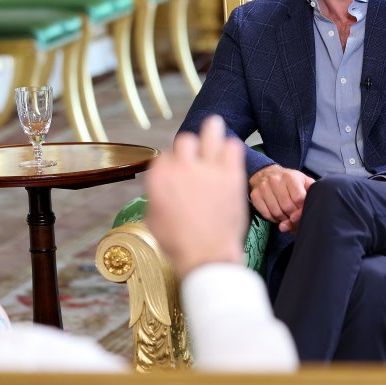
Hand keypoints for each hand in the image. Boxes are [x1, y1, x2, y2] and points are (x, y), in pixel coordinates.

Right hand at [146, 115, 248, 276]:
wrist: (207, 257)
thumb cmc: (179, 244)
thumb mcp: (153, 220)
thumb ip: (155, 198)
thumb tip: (159, 191)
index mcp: (159, 176)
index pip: (165, 154)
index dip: (173, 161)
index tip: (180, 168)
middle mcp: (182, 167)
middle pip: (185, 140)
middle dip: (190, 148)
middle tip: (196, 155)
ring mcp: (208, 168)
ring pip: (210, 131)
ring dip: (212, 130)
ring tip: (214, 127)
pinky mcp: (231, 174)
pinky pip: (232, 147)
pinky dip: (231, 148)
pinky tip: (229, 153)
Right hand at [249, 164, 313, 233]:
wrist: (267, 172)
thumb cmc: (289, 180)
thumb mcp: (304, 181)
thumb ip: (311, 195)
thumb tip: (303, 215)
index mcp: (290, 177)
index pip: (299, 199)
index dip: (301, 210)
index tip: (301, 212)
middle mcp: (276, 180)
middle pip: (287, 207)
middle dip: (292, 216)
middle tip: (294, 216)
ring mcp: (263, 187)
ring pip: (276, 212)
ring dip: (283, 219)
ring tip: (286, 216)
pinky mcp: (255, 195)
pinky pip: (266, 214)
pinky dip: (273, 218)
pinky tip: (276, 215)